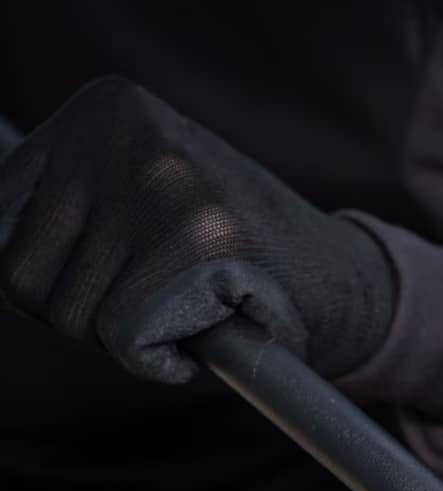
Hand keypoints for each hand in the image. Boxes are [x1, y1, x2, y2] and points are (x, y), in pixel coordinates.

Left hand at [0, 76, 394, 382]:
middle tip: (153, 300)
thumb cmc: (228, 257)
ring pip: (68, 314)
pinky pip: (125, 340)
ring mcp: (164, 185)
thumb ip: (64, 209)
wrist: (341, 282)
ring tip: (184, 307)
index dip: (49, 275)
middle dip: (79, 312)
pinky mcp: (199, 246)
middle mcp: (127, 133)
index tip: (110, 278)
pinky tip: (205, 331)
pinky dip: (159, 361)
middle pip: (19, 273)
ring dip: (122, 337)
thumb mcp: (135, 198)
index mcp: (104, 107)